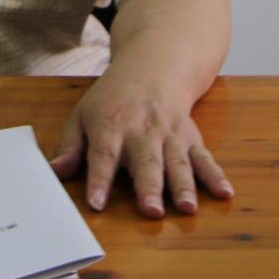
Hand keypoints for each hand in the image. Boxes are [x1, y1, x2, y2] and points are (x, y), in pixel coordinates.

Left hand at [47, 71, 232, 217]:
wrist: (154, 66)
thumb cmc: (113, 99)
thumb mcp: (83, 115)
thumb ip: (70, 147)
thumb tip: (53, 172)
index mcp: (111, 125)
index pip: (103, 155)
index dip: (99, 180)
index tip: (96, 203)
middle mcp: (142, 130)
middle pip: (145, 161)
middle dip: (149, 187)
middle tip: (151, 212)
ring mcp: (170, 134)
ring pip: (177, 162)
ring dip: (183, 186)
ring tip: (186, 208)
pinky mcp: (191, 137)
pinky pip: (204, 158)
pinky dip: (215, 176)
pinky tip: (225, 193)